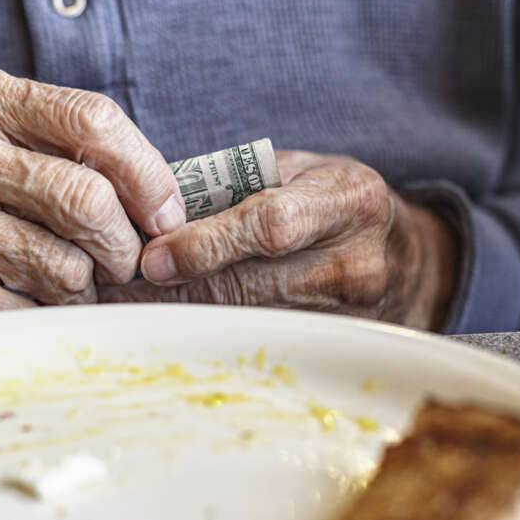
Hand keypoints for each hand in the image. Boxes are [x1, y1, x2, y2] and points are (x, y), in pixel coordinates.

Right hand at [0, 59, 184, 365]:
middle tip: (123, 266)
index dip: (149, 174)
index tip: (165, 215)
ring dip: (82, 288)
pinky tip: (20, 307)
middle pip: (88, 196)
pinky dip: (43, 317)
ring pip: (67, 262)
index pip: (94, 121)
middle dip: (124, 246)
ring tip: (60, 286)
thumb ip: (50, 147)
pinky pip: (29, 309)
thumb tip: (161, 197)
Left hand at [98, 151, 457, 329]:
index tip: (150, 258)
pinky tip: (165, 328)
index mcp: (349, 200)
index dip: (204, 243)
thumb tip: (149, 211)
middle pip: (250, 285)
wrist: (409, 258)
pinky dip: (207, 335)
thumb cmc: (334, 201)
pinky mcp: (338, 349)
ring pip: (247, 322)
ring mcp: (352, 315)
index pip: (269, 224)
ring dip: (180, 317)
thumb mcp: (298, 171)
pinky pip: (258, 344)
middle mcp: (356, 262)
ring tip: (123, 311)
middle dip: (173, 290)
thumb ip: (233, 185)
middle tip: (109, 292)